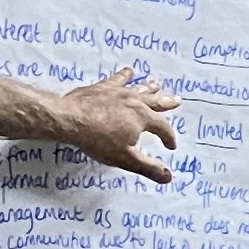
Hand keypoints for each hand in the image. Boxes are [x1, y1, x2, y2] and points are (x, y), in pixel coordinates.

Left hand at [54, 70, 181, 182]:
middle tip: (177, 100)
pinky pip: (119, 79)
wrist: (70, 119)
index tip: (170, 146)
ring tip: (158, 84)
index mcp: (144, 118)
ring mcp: (120, 92)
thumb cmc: (98, 140)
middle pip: (156, 102)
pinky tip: (129, 71)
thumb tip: (169, 177)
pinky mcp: (105, 87)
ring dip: (151, 88)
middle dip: (167, 103)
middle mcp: (136, 102)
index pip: (163, 128)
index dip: (169, 138)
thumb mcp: (125, 159)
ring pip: (140, 89)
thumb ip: (148, 167)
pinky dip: (125, 75)